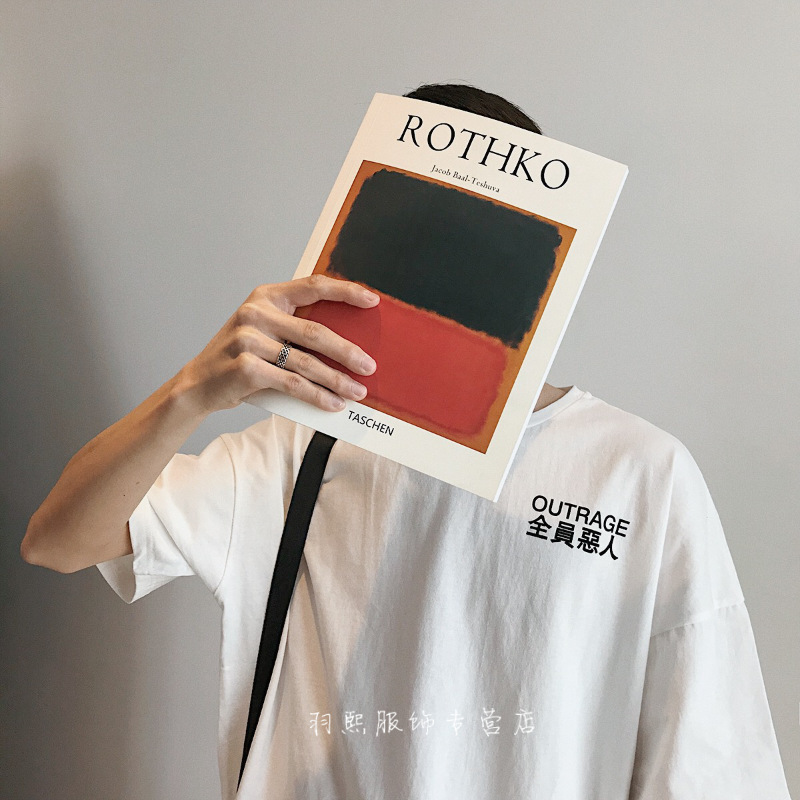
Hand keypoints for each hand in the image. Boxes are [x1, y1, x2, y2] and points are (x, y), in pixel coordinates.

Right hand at [177, 274, 378, 414]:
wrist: (198, 384)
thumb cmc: (241, 357)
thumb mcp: (264, 331)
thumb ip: (295, 328)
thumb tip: (348, 344)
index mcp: (267, 296)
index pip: (313, 286)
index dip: (345, 291)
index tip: (372, 301)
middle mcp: (256, 313)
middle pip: (315, 331)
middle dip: (348, 352)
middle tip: (370, 366)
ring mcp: (248, 339)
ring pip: (307, 363)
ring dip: (337, 380)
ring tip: (358, 391)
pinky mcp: (246, 368)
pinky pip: (293, 384)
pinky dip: (317, 396)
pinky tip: (333, 403)